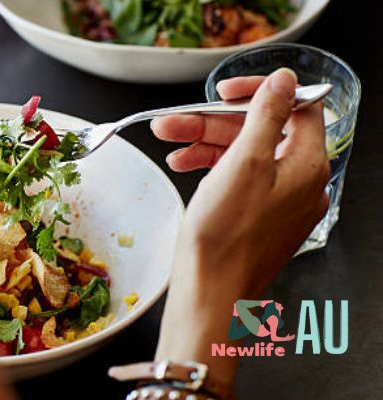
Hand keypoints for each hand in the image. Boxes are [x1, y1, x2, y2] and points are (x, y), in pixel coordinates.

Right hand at [154, 68, 329, 392]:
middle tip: (174, 121)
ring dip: (205, 144)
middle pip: (261, 132)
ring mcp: (280, 203)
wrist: (209, 292)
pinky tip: (183, 166)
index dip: (257, 93)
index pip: (295, 108)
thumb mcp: (243, 163)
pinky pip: (240, 180)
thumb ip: (267, 116)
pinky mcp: (259, 218)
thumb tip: (285, 81)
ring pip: (245, 156)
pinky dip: (212, 169)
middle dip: (213, 122)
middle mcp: (300, 183)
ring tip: (168, 143)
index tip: (223, 92)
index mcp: (306, 165)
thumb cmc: (224, 237)